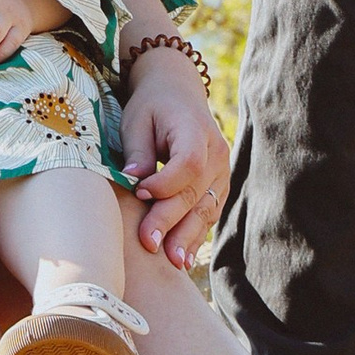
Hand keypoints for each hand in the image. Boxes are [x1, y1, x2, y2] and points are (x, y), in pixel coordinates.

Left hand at [122, 63, 230, 265]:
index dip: (165, 184)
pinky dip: (196, 235)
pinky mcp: (218, 186)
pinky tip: (185, 257)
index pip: (188, 164)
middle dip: (171, 221)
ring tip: (172, 261)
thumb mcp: (137, 120)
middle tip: (149, 244)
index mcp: (196, 131)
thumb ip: (138, 152)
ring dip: (188, 236)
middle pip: (196, 192)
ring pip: (206, 208)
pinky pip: (209, 213)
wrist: (177, 93)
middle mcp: (217, 153)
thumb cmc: (152, 106)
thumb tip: (132, 182)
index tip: (139, 195)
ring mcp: (222, 172)